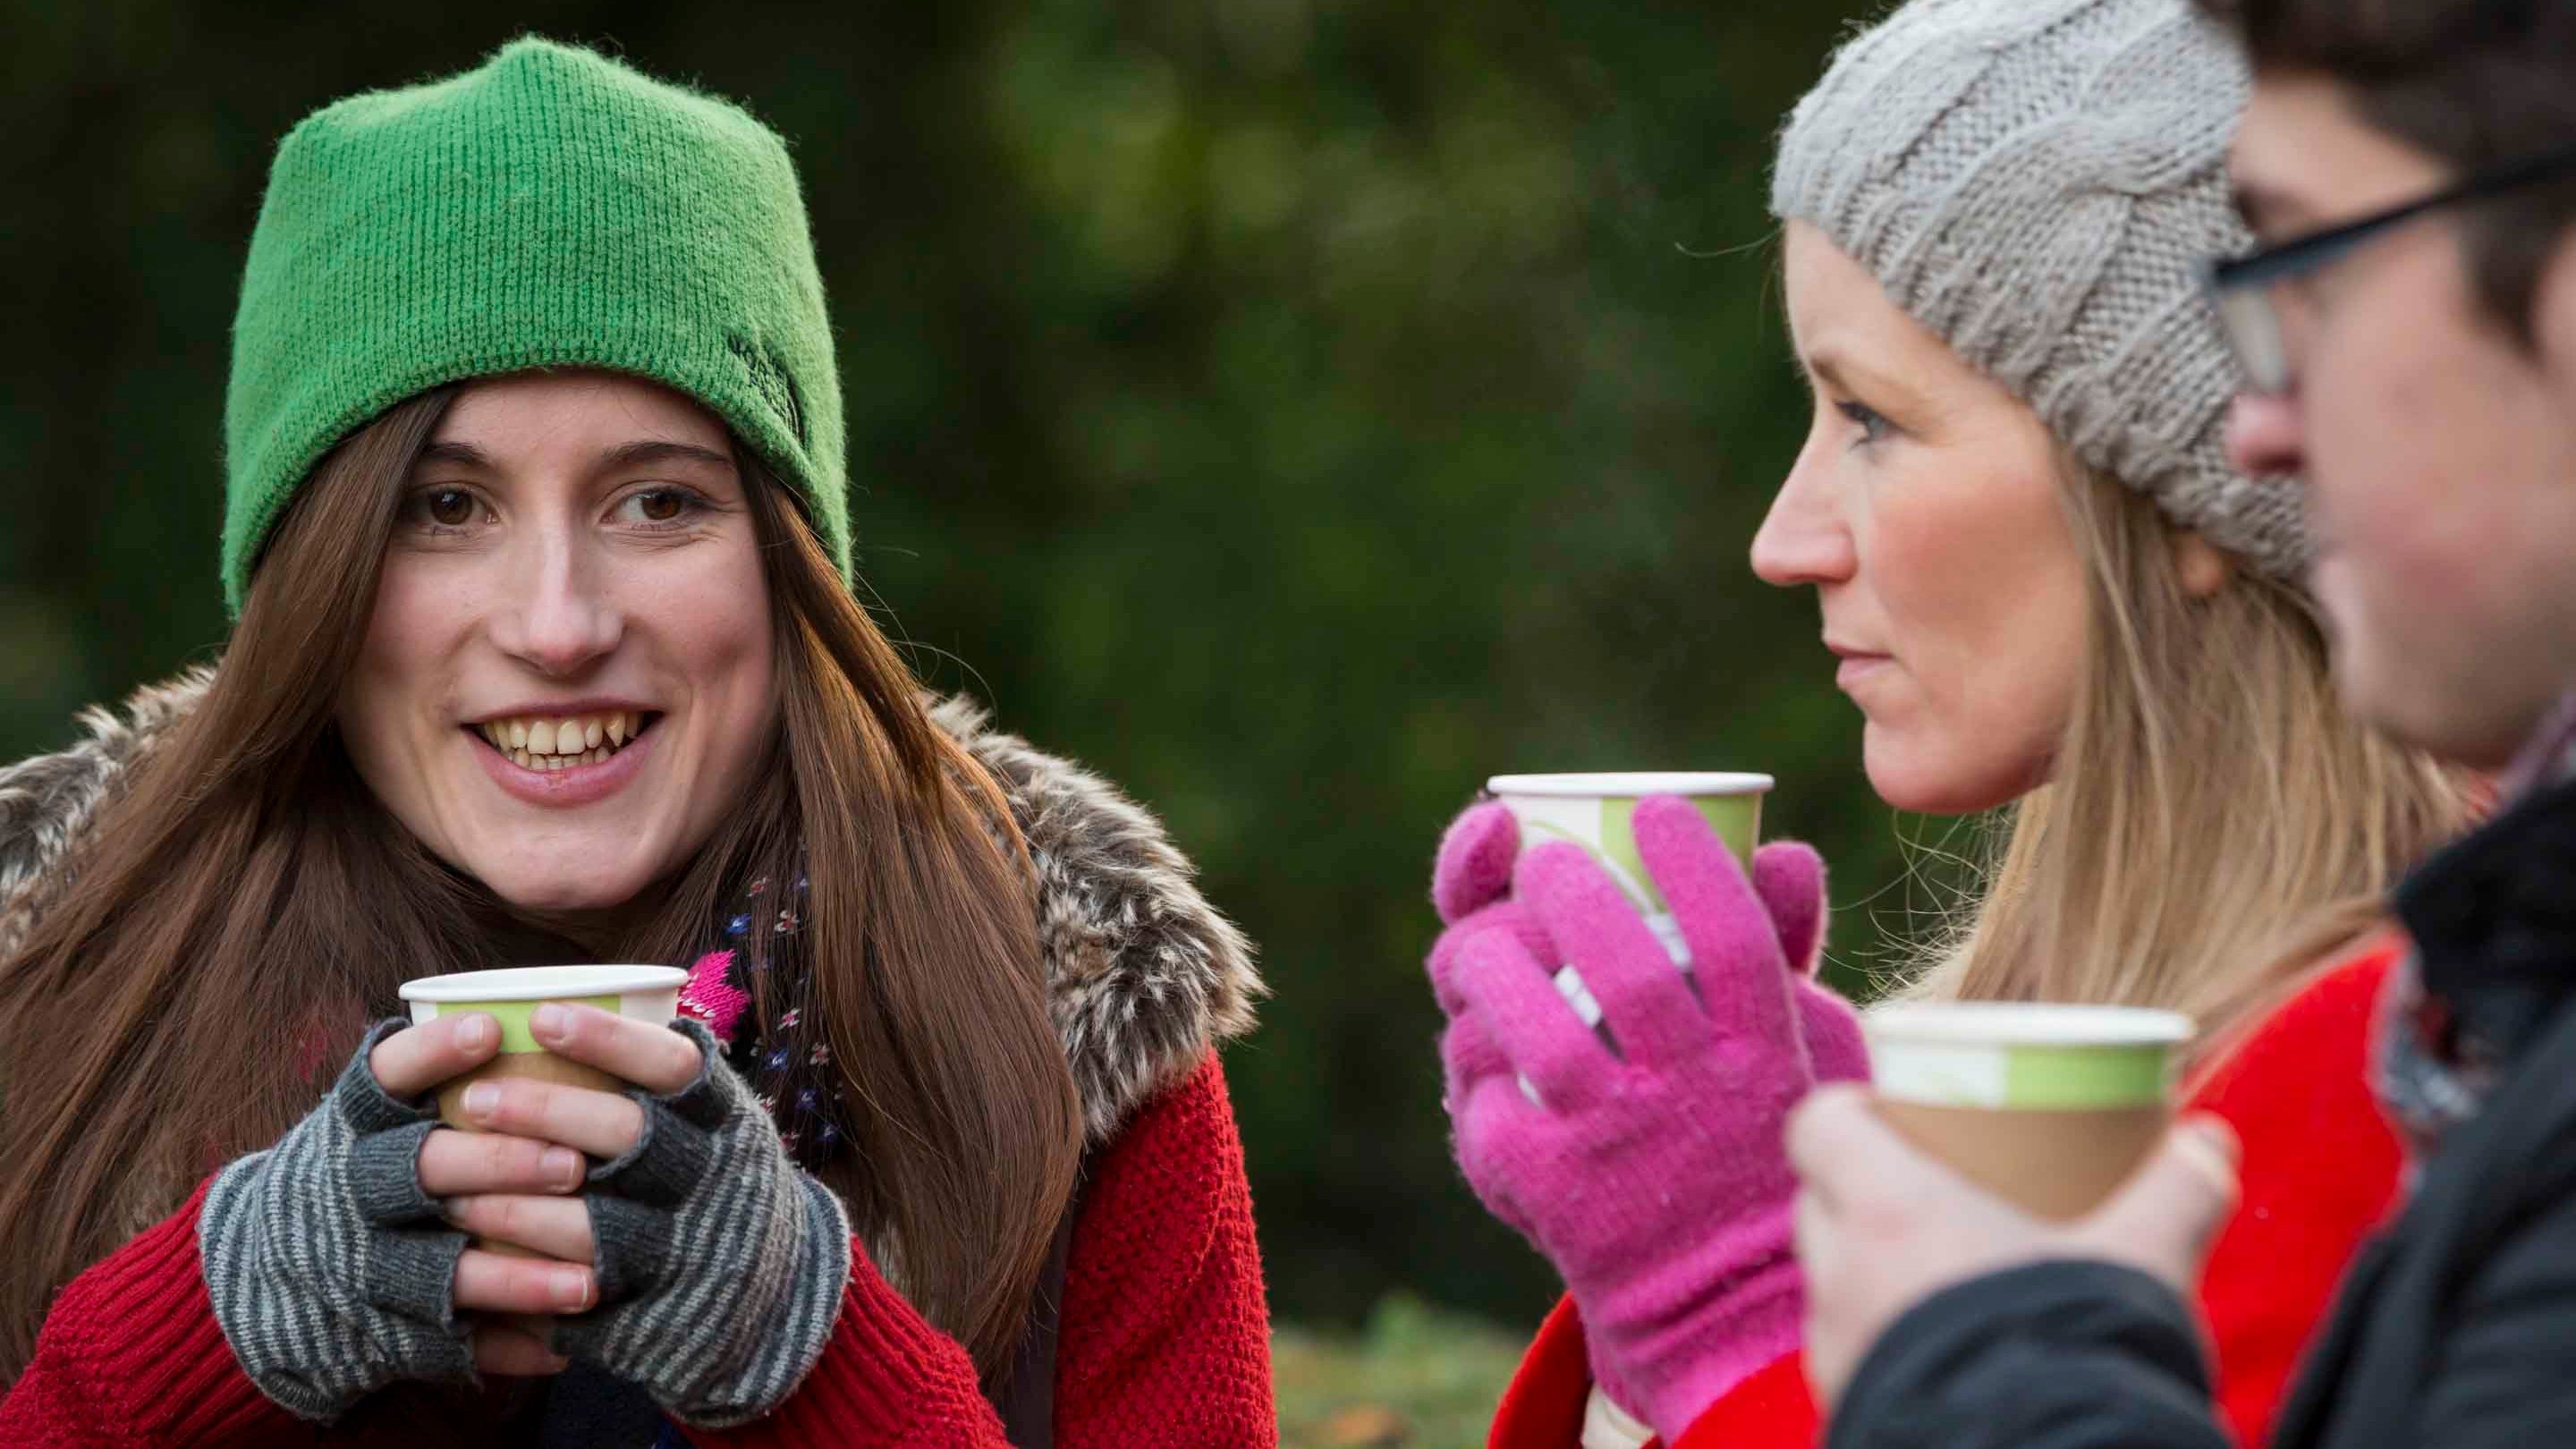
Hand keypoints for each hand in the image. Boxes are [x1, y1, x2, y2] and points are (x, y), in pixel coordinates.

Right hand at [199, 1014, 579, 1417]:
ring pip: (444, 1270)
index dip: (433, 1052)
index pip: (384, 1076)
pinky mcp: (385, 1330)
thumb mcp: (365, 1123)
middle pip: (423, 1170)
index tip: (488, 1030)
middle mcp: (354, 1191)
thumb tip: (523, 1017)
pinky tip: (566, 1346)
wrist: (257, 1281)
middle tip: (571, 1164)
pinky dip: (507, 1347)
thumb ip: (429, 1082)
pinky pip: (449, 1343)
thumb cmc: (353, 1174)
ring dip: (519, 1278)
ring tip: (589, 1281)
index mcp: (353, 1128)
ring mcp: (366, 1266)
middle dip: (499, 1164)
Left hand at [439, 1006, 850, 1427]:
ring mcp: (688, 1245)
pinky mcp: (658, 1307)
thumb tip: (551, 1010)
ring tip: (453, 1185)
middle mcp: (713, 1177)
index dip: (609, 1039)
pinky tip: (480, 1257)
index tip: (542, 1017)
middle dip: (545, 1113)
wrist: (778, 1288)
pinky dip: (528, 1275)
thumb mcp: (714, 1123)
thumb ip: (658, 1082)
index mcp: (726, 1119)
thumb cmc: (717, 1179)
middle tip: (474, 1098)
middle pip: (627, 1135)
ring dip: (515, 1204)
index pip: (674, 1065)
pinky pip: (583, 1291)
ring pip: (593, 1221)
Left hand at [1437, 796, 1865, 1437]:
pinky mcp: (1554, 1196)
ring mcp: (1619, 1146)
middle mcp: (1694, 1097)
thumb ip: (1783, 953)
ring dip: (1498, 970)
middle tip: (1544, 861)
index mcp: (1765, 1056)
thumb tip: (1783, 851)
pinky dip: (1478, 1071)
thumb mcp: (1803, 1058)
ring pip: (1542, 1038)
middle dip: (1574, 896)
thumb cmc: (1756, 1142)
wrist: (1723, 1302)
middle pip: (1627, 973)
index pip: (1735, 938)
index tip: (1660, 810)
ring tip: (1481, 942)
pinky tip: (1472, 1042)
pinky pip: (1495, 1112)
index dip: (1695, 863)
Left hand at [1788, 1084, 2240, 1411]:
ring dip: (1873, 1271)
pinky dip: (1888, 1341)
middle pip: (1821, 1202)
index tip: (1891, 1112)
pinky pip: (1853, 1356)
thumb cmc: (2076, 1351)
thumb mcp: (2144, 1259)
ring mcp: (1837, 1351)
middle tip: (1933, 1190)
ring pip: (1835, 1284)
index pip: (1818, 1126)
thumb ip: (2178, 1190)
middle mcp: (1842, 1277)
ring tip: (1943, 1275)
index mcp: (1887, 1212)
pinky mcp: (1850, 1409)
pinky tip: (1947, 1350)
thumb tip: (2209, 1139)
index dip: (1848, 1111)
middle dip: (1863, 1190)